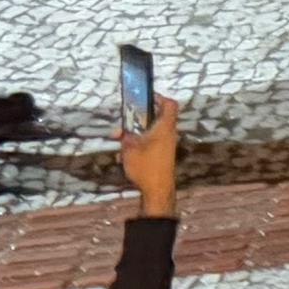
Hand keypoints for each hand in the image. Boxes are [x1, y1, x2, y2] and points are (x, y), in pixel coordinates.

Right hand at [118, 89, 182, 216]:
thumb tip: (118, 131)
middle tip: (124, 127)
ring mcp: (166, 145)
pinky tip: (126, 158)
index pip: (170, 105)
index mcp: (165, 127)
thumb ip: (124, 136)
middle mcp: (168, 134)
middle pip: (156, 119)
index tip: (146, 98)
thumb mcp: (130, 149)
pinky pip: (150, 145)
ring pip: (150, 133)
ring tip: (122, 146)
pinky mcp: (162, 155)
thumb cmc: (146, 166)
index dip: (160, 98)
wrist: (157, 189)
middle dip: (138, 121)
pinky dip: (138, 147)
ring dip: (136, 136)